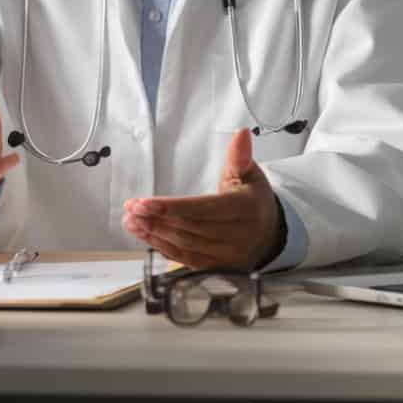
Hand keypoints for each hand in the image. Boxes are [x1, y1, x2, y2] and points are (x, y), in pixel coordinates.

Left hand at [121, 128, 283, 269]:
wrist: (271, 234)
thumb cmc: (254, 200)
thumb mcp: (250, 174)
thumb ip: (240, 156)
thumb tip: (241, 133)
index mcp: (244, 210)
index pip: (202, 210)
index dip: (172, 208)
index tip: (144, 203)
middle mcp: (237, 236)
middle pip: (190, 229)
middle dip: (156, 219)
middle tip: (131, 208)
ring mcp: (227, 256)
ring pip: (185, 246)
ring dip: (154, 234)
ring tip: (131, 221)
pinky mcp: (217, 268)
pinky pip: (186, 260)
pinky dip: (163, 248)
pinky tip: (145, 236)